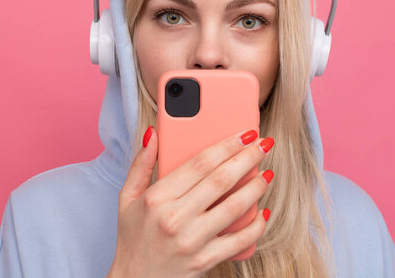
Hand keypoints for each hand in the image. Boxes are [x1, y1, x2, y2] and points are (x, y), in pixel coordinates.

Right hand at [107, 127, 273, 277]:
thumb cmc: (133, 237)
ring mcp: (192, 241)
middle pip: (221, 180)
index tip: (244, 134)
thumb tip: (152, 133)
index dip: (226, 145)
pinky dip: (256, 226)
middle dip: (248, 158)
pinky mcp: (205, 261)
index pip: (199, 163)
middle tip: (264, 144)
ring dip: (256, 187)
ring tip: (267, 173)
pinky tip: (263, 212)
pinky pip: (239, 240)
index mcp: (157, 198)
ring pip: (234, 206)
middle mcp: (175, 218)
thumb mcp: (127, 198)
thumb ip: (141, 164)